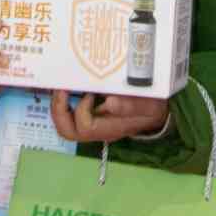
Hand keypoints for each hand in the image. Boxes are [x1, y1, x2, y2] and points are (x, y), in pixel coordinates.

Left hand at [52, 90, 172, 142]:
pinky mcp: (91, 115)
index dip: (82, 109)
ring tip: (63, 86)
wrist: (158, 114)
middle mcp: (97, 130)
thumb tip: (109, 102)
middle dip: (58, 110)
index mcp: (110, 129)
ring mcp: (92, 124)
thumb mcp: (149, 107)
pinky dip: (65, 100)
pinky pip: (70, 113)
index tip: (91, 93)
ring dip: (59, 105)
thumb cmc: (153, 109)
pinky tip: (69, 84)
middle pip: (67, 131)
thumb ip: (132, 106)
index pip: (85, 127)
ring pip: (65, 124)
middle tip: (62, 89)